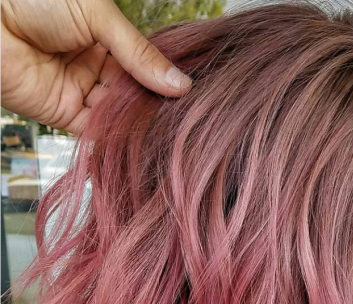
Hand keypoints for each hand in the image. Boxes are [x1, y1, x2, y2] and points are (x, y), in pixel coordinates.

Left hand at [0, 0, 192, 134]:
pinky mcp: (64, 115)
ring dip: (138, 123)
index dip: (163, 79)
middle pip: (133, 93)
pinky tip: (138, 141)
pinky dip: (115, 137)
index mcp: (106, 39)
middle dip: (153, 104)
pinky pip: (96, 131)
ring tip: (165, 132)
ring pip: (119, 114)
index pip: (143, 65)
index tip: (190, 95)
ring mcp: (81, 92)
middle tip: (182, 119)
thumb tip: (181, 83)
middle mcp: (96, 68)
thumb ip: (138, 53)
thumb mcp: (98, 16)